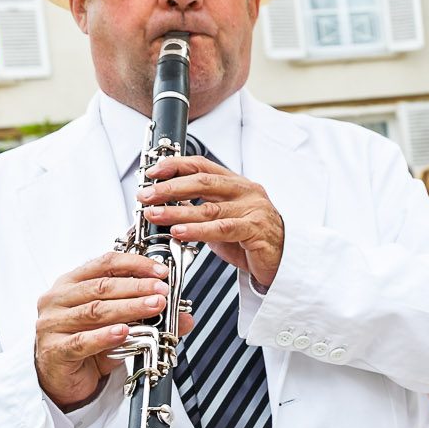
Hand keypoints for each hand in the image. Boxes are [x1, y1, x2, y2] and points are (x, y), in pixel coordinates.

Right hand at [34, 252, 170, 409]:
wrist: (62, 377)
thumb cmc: (88, 342)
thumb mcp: (120, 325)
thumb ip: (149, 318)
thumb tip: (184, 317)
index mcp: (71, 283)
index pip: (105, 264)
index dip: (135, 264)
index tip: (161, 271)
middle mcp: (58, 299)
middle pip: (102, 287)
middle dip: (137, 287)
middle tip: (163, 291)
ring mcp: (52, 324)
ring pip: (95, 311)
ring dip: (129, 308)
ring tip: (154, 307)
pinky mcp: (54, 349)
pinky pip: (82, 340)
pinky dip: (105, 336)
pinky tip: (124, 332)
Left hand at [138, 156, 285, 289]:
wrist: (282, 261)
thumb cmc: (251, 240)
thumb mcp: (222, 219)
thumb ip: (199, 208)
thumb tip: (165, 203)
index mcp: (237, 184)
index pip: (202, 166)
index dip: (175, 166)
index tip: (152, 173)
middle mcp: (246, 192)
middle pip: (203, 182)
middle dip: (169, 188)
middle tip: (146, 195)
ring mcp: (253, 210)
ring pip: (208, 207)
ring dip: (176, 211)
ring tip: (154, 214)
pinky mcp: (256, 230)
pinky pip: (222, 229)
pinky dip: (197, 230)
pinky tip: (179, 232)